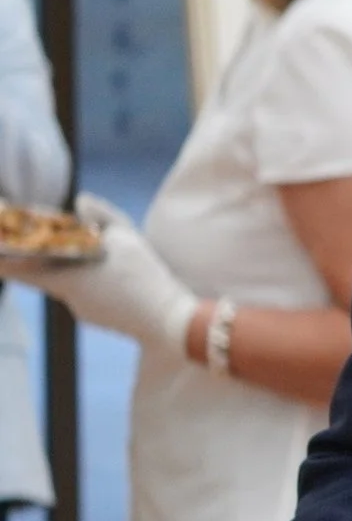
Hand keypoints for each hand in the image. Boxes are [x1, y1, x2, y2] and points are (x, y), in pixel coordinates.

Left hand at [0, 195, 195, 357]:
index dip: (4, 256)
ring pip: (67, 282)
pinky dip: (89, 282)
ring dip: (71, 268)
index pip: (19, 268)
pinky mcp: (96, 316)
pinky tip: (112, 277)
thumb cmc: (144, 276)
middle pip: (45, 272)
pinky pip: (84, 294)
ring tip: (93, 256)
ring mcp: (81, 309)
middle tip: (41, 241)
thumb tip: (80, 200)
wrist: (166, 320)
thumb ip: (102, 215)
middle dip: (41, 256)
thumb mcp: (127, 236)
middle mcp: (67, 295)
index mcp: (65, 276)